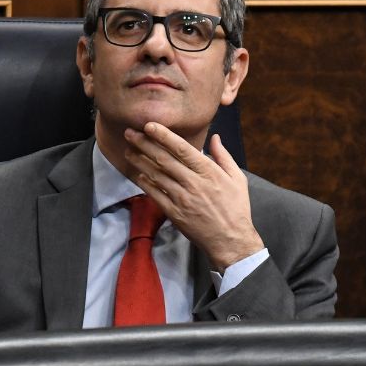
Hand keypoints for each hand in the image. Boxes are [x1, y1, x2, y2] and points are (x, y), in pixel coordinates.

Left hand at [123, 122, 264, 270]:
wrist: (230, 240)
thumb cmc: (236, 208)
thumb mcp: (237, 179)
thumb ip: (223, 156)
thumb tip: (215, 137)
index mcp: (209, 172)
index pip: (182, 148)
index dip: (163, 135)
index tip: (149, 125)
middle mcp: (193, 183)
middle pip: (164, 159)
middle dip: (144, 144)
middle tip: (130, 133)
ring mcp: (182, 198)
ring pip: (156, 175)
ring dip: (140, 161)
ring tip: (128, 151)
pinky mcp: (174, 213)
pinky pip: (155, 194)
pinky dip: (145, 183)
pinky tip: (138, 174)